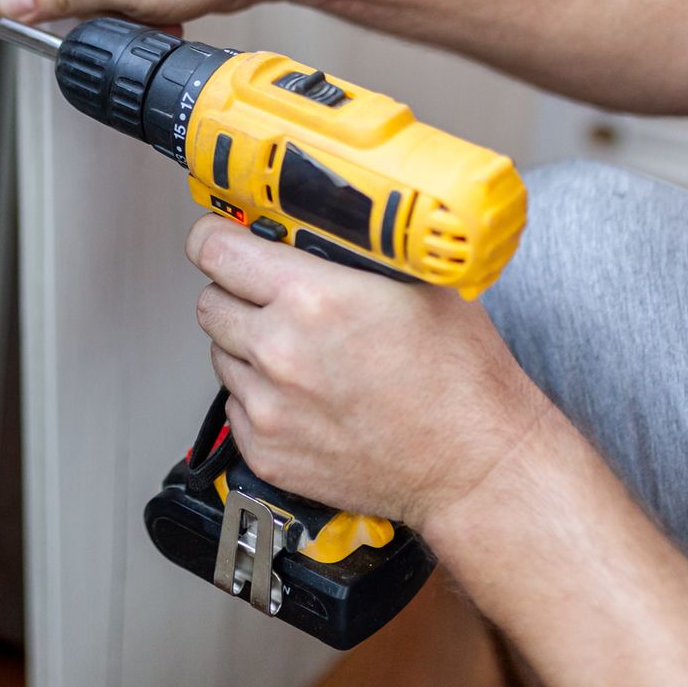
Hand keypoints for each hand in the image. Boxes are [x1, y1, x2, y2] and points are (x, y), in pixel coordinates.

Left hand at [185, 214, 550, 527]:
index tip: (221, 237)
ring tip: (304, 352)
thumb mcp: (418, 281)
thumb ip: (353, 248)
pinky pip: (238, 406)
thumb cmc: (460, 378)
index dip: (215, 237)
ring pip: (222, 354)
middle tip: (272, 296)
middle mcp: (280, 353)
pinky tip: (308, 395)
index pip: (213, 249)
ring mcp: (270, 409)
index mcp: (312, 299)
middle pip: (211, 301)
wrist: (476, 465)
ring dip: (249, 346)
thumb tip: (313, 221)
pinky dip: (262, 396)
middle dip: (236, 292)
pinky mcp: (269, 453)